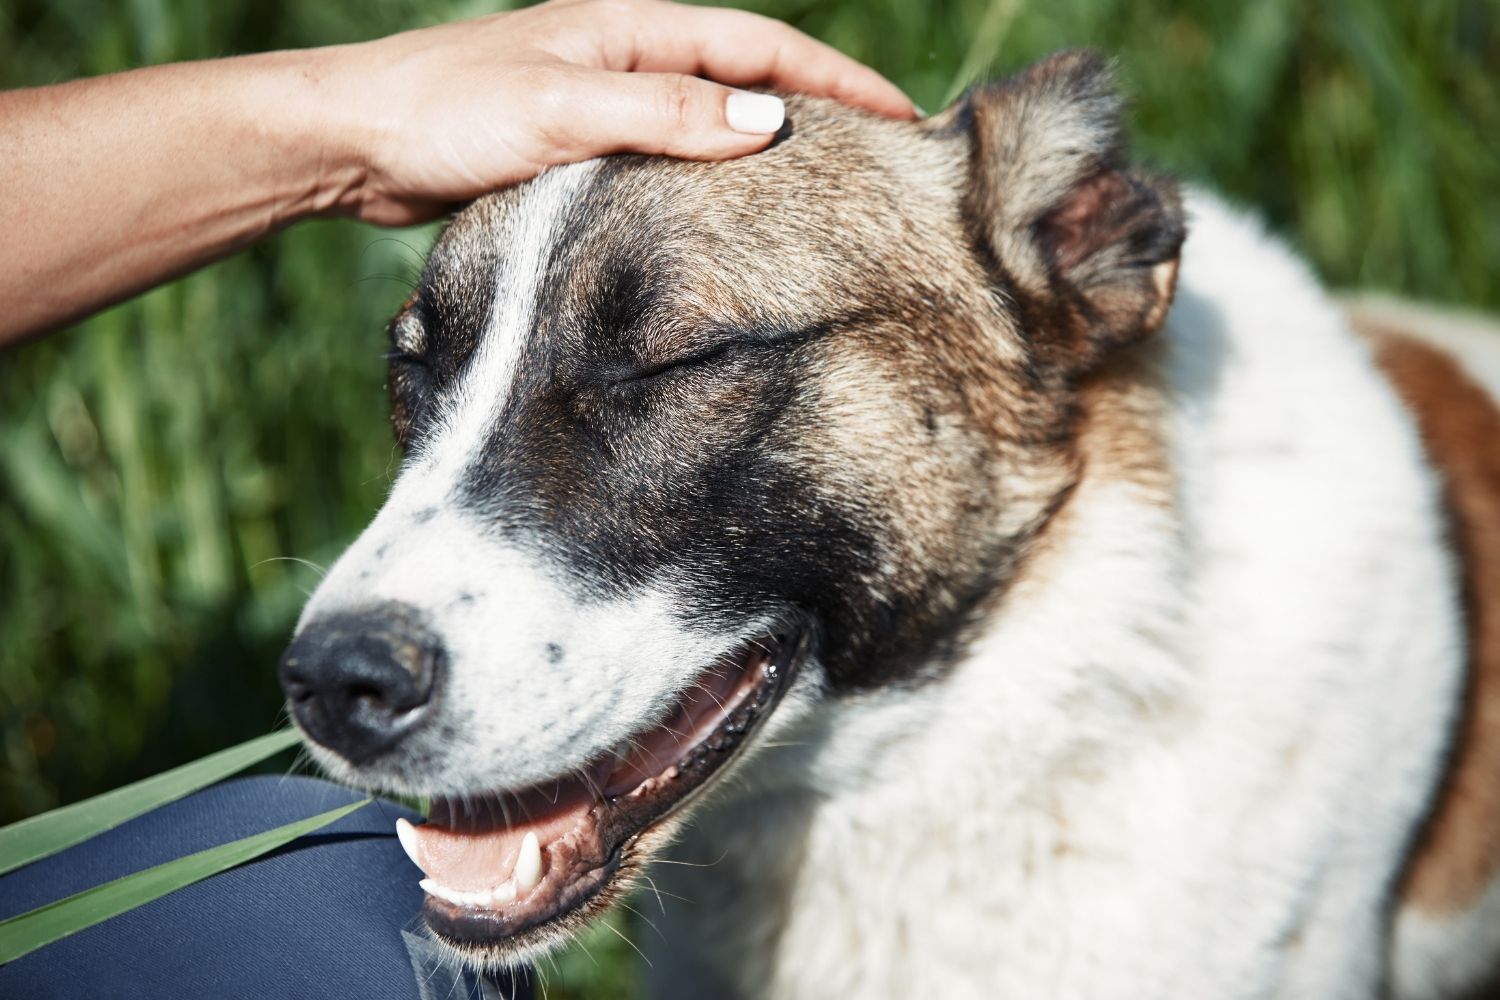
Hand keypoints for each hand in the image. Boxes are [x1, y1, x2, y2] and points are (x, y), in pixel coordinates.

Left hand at [311, 0, 916, 224]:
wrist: (355, 141)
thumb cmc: (448, 111)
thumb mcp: (565, 108)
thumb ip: (666, 113)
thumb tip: (769, 122)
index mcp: (631, 27)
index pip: (761, 44)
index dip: (834, 79)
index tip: (898, 118)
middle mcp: (624, 57)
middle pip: (745, 76)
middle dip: (815, 108)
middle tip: (877, 158)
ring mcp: (602, 100)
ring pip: (707, 120)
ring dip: (763, 147)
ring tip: (821, 192)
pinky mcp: (575, 147)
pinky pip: (665, 158)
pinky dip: (708, 180)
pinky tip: (726, 219)